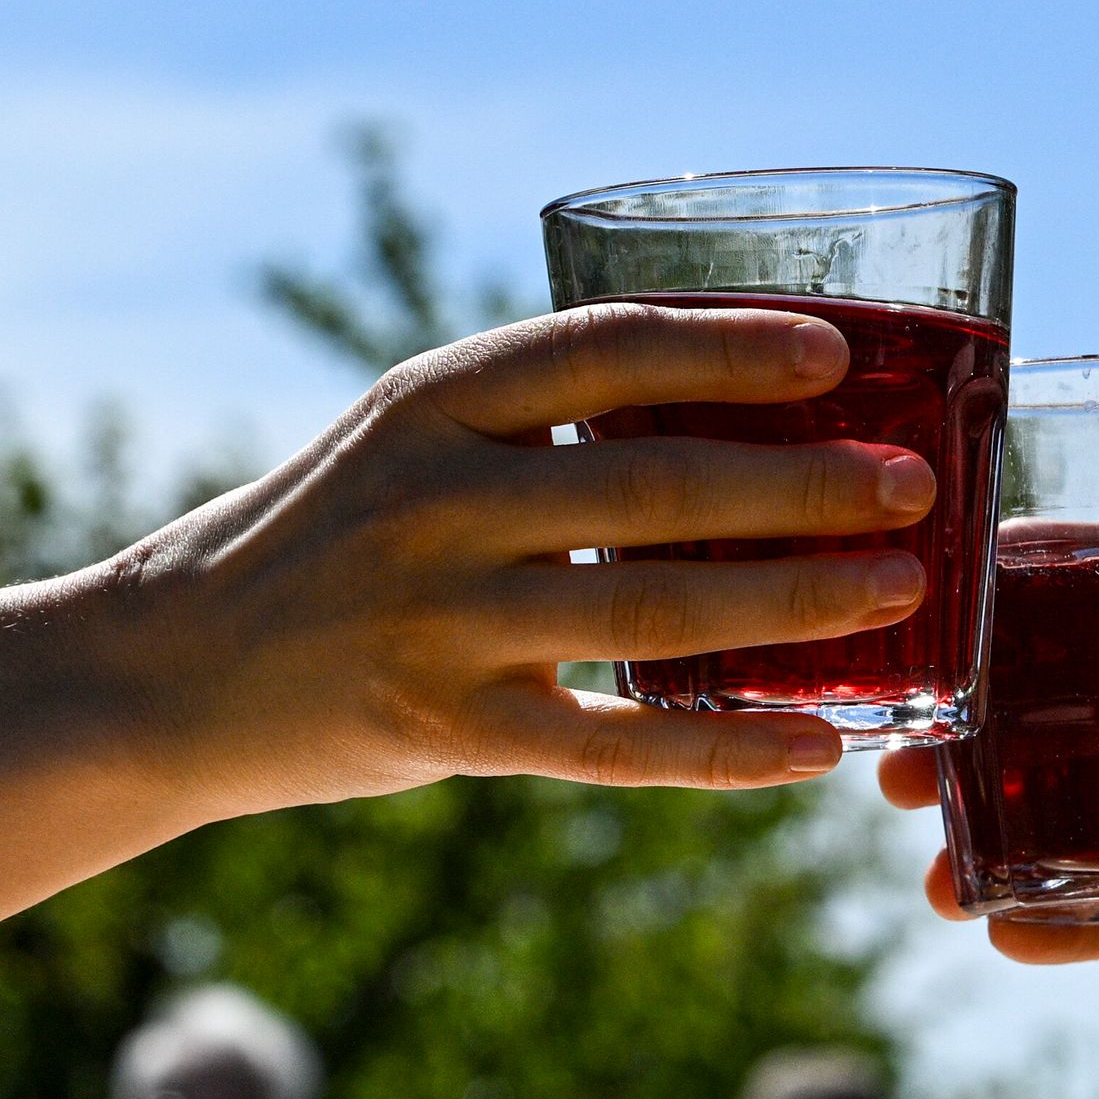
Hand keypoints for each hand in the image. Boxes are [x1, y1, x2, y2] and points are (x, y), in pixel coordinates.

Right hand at [59, 302, 938, 819]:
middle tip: (913, 491)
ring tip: (899, 590)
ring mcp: (439, 622)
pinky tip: (818, 749)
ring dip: (793, 603)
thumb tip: (747, 420)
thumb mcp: (415, 441)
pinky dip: (725, 751)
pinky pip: (617, 748)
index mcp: (434, 404)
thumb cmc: (343, 533)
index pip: (604, 352)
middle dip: (802, 489)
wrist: (186, 664)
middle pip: (654, 487)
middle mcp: (436, 502)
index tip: (839, 357)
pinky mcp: (450, 730)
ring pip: (654, 613)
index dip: (730, 348)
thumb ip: (544, 426)